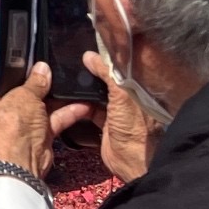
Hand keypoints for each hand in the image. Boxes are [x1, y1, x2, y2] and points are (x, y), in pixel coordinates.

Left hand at [0, 61, 95, 182]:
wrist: (22, 160)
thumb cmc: (13, 123)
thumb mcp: (25, 95)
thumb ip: (36, 80)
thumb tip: (42, 67)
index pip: (7, 77)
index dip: (23, 71)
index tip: (39, 61)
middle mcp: (5, 107)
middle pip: (28, 91)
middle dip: (44, 84)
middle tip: (60, 71)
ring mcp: (23, 121)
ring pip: (44, 104)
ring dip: (59, 98)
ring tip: (75, 84)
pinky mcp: (39, 132)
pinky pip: (55, 118)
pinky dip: (68, 112)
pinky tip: (83, 103)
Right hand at [81, 51, 160, 182]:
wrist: (131, 161)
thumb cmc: (133, 127)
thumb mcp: (121, 96)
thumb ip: (108, 74)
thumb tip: (90, 56)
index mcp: (139, 89)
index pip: (123, 67)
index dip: (109, 57)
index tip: (91, 47)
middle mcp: (129, 98)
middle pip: (109, 79)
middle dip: (94, 72)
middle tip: (76, 61)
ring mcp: (117, 112)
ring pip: (98, 94)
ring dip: (86, 88)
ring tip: (70, 77)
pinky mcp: (106, 124)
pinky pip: (90, 109)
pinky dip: (81, 104)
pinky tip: (70, 97)